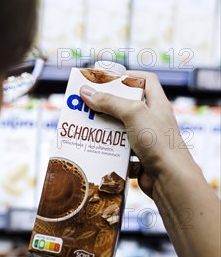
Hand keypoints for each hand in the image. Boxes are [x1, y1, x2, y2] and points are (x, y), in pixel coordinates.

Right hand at [80, 71, 195, 199]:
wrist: (171, 179)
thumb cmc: (159, 142)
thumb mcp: (133, 114)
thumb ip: (110, 102)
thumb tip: (86, 92)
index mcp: (157, 104)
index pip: (146, 81)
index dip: (129, 77)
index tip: (108, 80)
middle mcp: (154, 122)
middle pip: (128, 108)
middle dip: (108, 107)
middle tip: (88, 106)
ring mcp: (148, 142)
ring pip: (122, 133)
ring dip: (106, 132)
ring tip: (88, 130)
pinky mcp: (141, 161)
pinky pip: (122, 155)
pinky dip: (110, 155)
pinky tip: (98, 153)